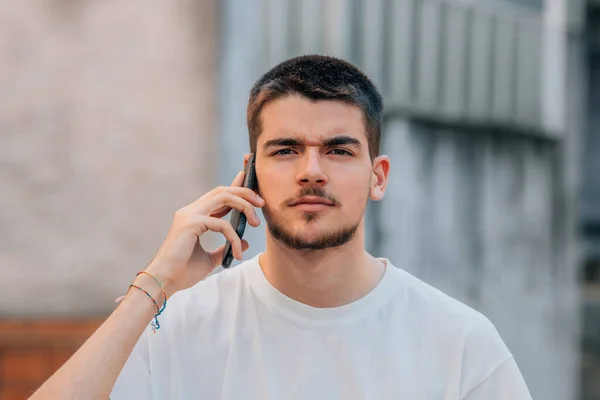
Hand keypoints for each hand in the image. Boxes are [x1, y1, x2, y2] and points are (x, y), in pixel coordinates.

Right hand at [141, 170, 263, 297]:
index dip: (234, 186)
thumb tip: (246, 243)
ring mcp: (189, 215)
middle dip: (245, 193)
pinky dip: (234, 237)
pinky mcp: (191, 223)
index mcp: (193, 216)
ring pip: (223, 197)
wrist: (164, 282)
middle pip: (222, 190)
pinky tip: (237, 253)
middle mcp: (190, 211)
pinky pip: (222, 224)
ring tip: (256, 222)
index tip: (248, 179)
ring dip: (244, 206)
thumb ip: (225, 249)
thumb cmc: (183, 272)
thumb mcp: (210, 259)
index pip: (218, 195)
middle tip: (261, 203)